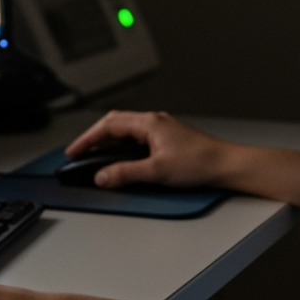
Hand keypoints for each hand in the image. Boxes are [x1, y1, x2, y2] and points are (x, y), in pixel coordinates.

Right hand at [64, 110, 235, 189]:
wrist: (226, 165)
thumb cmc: (200, 163)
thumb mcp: (157, 171)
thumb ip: (125, 173)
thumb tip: (102, 176)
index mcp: (149, 123)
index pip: (108, 126)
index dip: (87, 139)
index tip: (73, 152)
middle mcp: (154, 122)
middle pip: (114, 124)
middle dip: (94, 138)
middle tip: (79, 153)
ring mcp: (161, 130)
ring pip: (125, 130)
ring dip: (107, 141)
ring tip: (94, 156)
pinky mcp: (167, 140)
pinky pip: (136, 138)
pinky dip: (121, 146)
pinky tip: (120, 158)